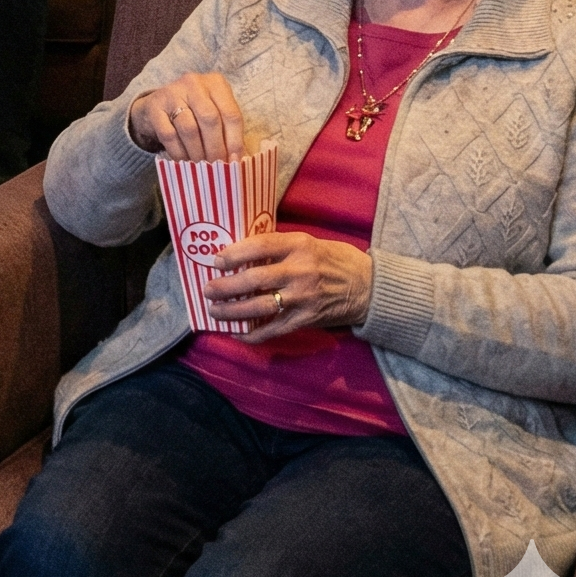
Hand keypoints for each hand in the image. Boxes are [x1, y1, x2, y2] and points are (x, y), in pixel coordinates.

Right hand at [129, 70, 244, 161]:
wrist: (156, 106)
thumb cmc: (194, 113)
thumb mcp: (214, 113)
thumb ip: (227, 132)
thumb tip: (238, 160)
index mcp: (215, 83)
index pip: (231, 114)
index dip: (235, 140)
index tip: (235, 161)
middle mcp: (194, 83)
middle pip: (210, 119)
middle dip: (216, 148)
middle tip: (217, 167)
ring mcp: (172, 93)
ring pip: (189, 128)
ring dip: (197, 152)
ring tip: (201, 166)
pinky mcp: (154, 107)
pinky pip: (169, 135)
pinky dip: (179, 152)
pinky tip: (184, 161)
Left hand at [203, 231, 373, 341]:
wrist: (368, 288)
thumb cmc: (334, 259)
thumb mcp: (308, 242)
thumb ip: (278, 247)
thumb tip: (240, 253)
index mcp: (299, 245)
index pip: (260, 245)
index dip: (234, 253)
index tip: (216, 260)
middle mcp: (299, 271)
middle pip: (254, 278)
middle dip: (226, 286)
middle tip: (207, 289)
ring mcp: (303, 298)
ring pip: (260, 307)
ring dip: (233, 311)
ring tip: (214, 311)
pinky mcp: (307, 320)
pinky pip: (275, 330)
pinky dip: (254, 334)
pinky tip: (237, 334)